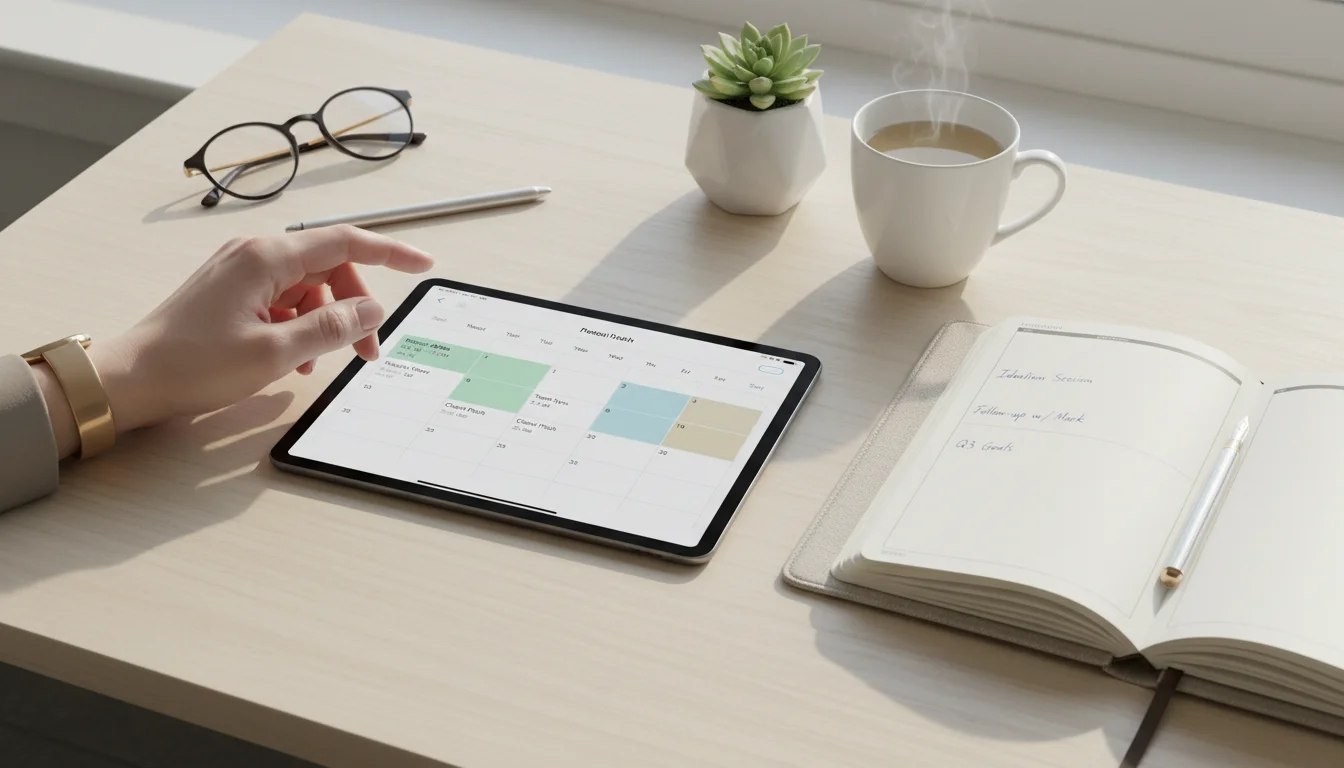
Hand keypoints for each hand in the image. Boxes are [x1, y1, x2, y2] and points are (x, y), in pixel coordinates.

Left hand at [82, 226, 432, 438]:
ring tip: (322, 363)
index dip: (391, 252)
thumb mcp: (275, 353)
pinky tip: (294, 360)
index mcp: (267, 258)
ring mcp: (241, 271)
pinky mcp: (232, 292)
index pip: (346, 241)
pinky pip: (284, 300)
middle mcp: (255, 255)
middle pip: (330, 267)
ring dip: (327, 322)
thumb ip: (332, 328)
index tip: (423, 263)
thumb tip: (372, 310)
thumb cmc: (192, 364)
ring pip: (309, 287)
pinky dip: (300, 325)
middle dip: (356, 306)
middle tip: (367, 350)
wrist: (130, 379)